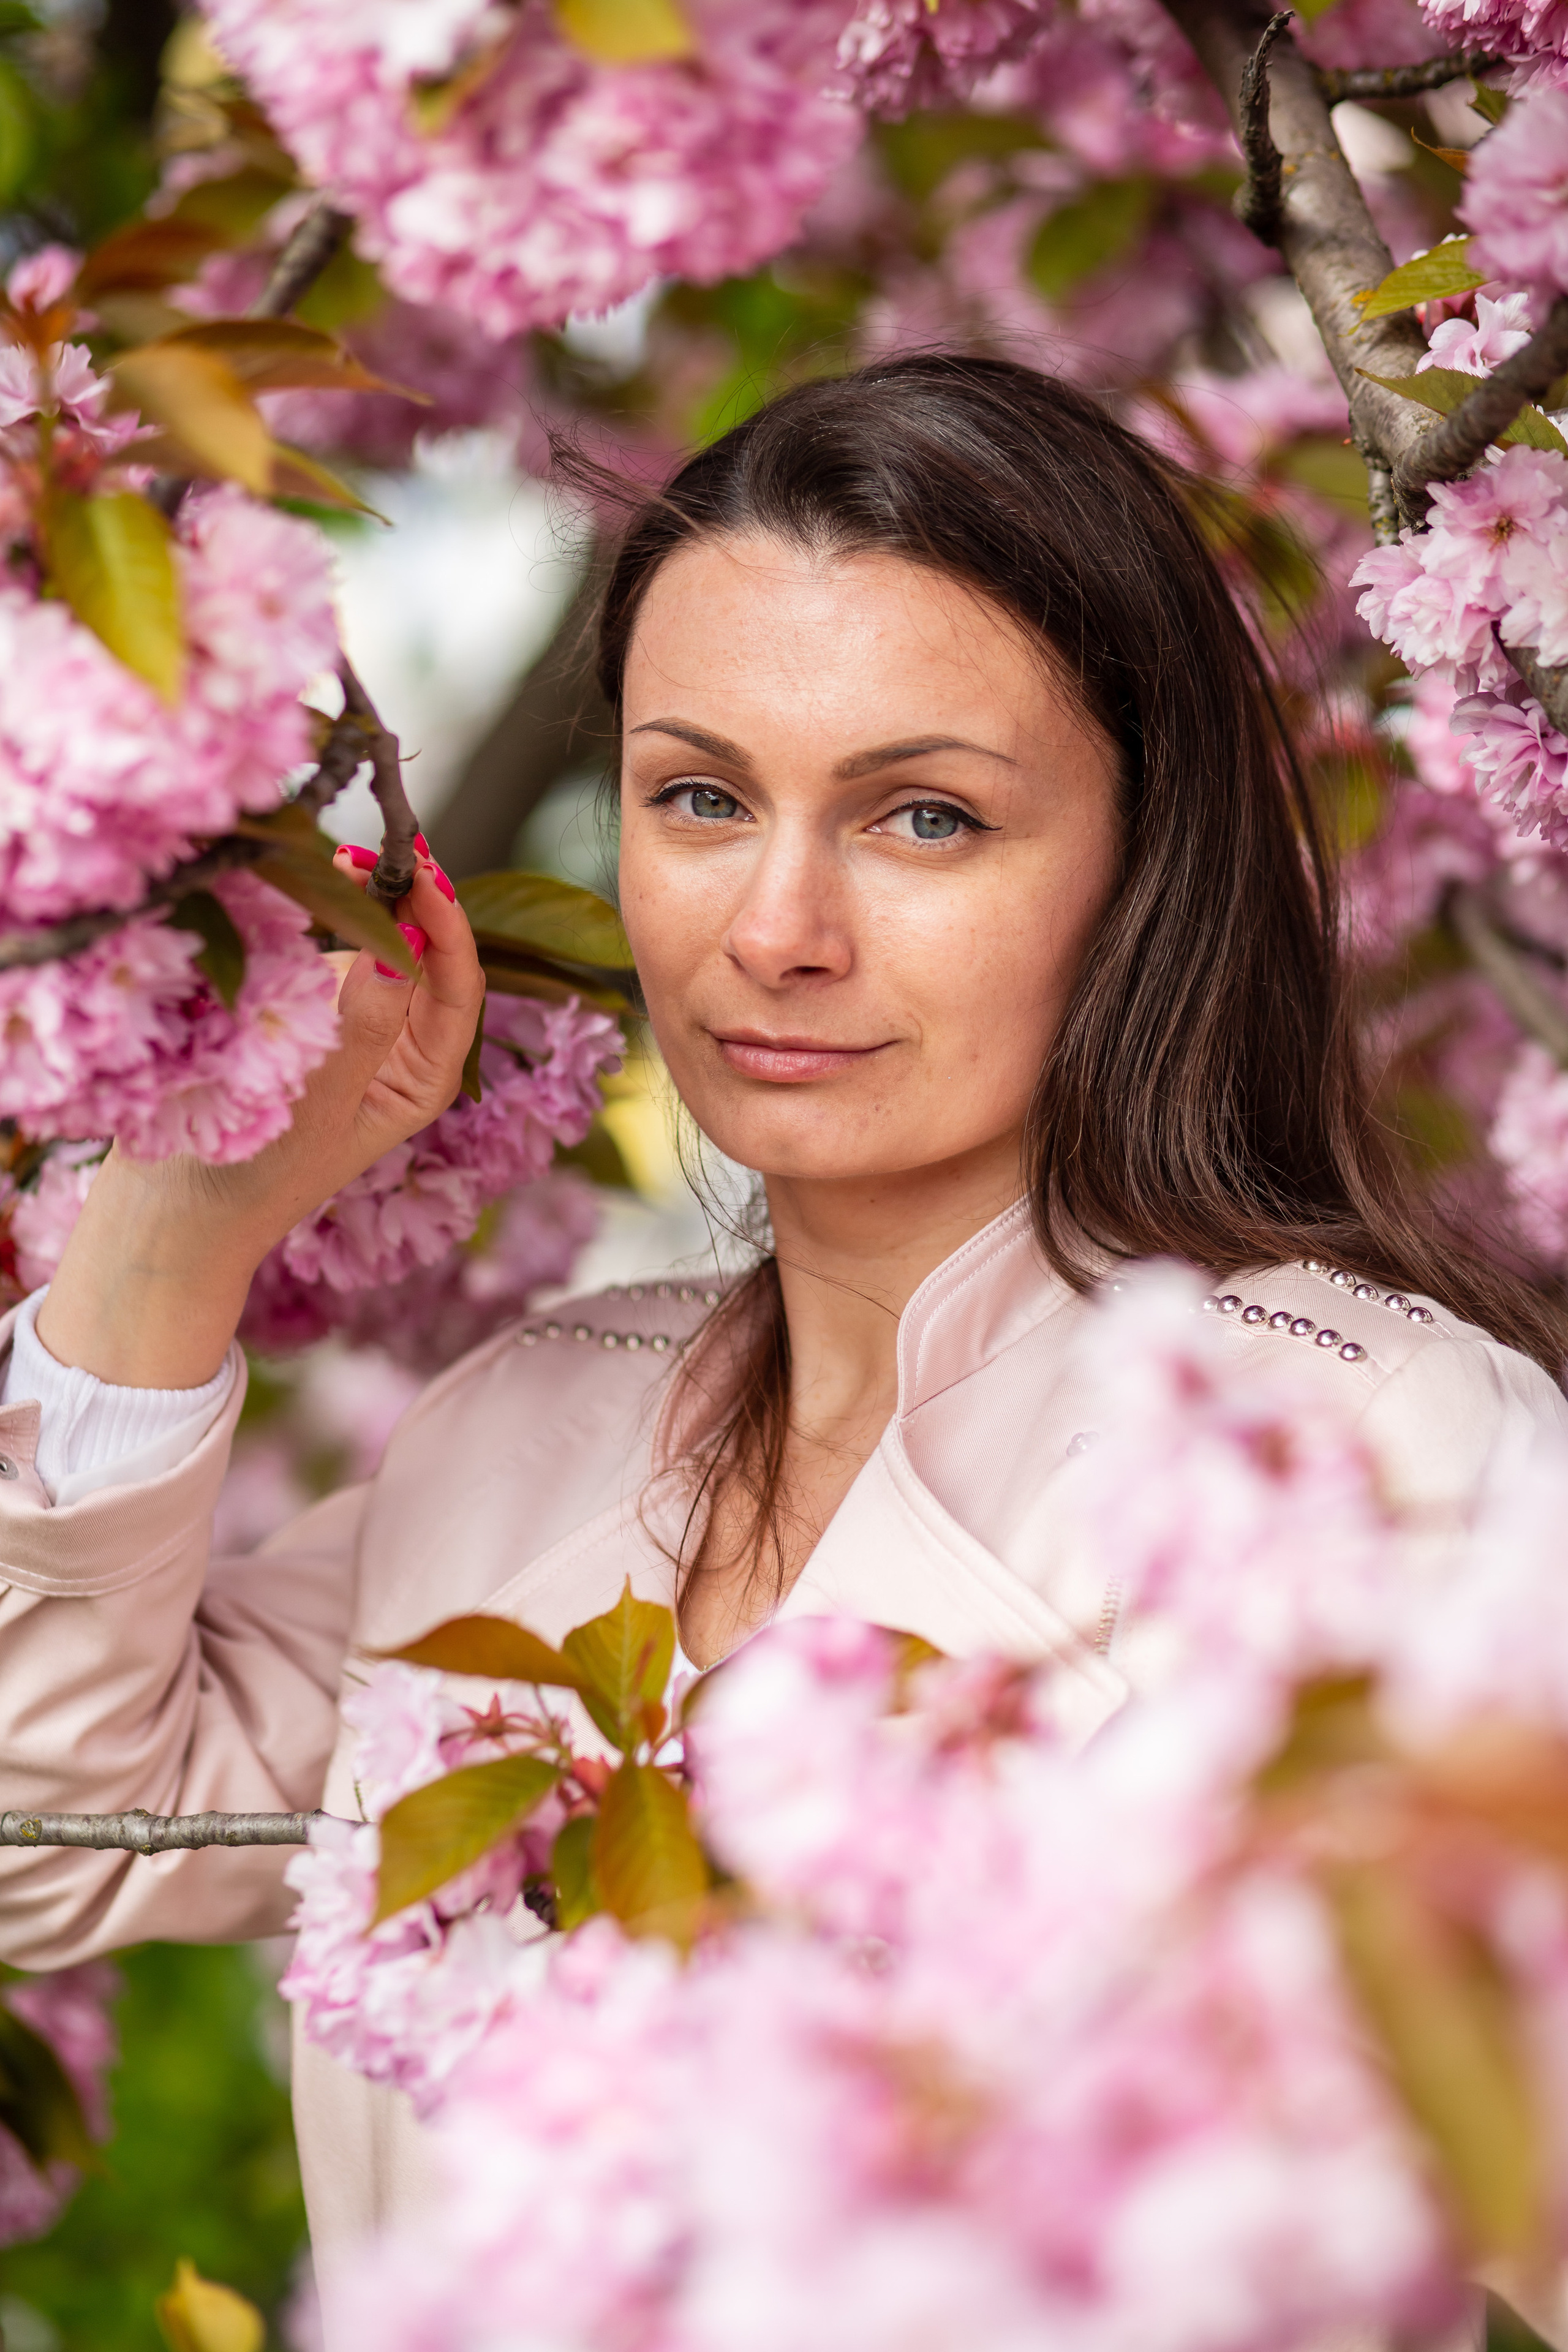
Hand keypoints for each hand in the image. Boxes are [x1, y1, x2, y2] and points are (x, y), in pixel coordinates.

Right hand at [35, 847, 484, 1388]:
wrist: (175, 1211)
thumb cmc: (259, 1170)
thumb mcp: (323, 1097)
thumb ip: (365, 1021)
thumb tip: (404, 941)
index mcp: (424, 1075)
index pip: (456, 983)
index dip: (444, 922)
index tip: (419, 870)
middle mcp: (396, 1048)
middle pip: (419, 955)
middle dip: (400, 899)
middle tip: (366, 847)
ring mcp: (346, 1030)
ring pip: (364, 946)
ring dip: (351, 905)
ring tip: (331, 864)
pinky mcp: (297, 1018)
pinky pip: (316, 958)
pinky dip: (310, 926)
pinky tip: (292, 901)